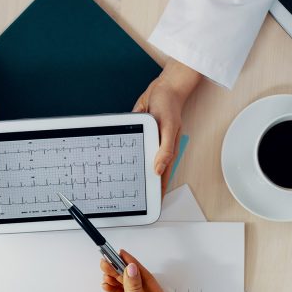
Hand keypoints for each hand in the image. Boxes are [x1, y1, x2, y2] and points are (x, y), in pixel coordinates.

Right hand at [100, 252, 172, 291]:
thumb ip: (133, 289)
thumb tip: (132, 269)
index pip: (146, 278)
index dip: (133, 264)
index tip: (122, 254)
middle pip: (135, 280)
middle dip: (120, 270)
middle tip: (108, 261)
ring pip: (126, 286)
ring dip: (115, 278)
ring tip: (104, 271)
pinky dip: (113, 288)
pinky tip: (106, 284)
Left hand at [133, 59, 200, 195]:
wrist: (164, 87)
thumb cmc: (170, 105)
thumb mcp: (169, 128)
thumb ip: (165, 149)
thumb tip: (159, 169)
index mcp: (167, 151)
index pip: (163, 176)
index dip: (159, 192)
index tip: (154, 205)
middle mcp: (158, 148)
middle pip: (150, 172)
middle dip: (145, 186)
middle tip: (136, 201)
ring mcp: (149, 141)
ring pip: (140, 160)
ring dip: (134, 171)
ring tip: (126, 186)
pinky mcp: (140, 132)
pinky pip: (133, 145)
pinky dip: (128, 153)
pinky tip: (121, 160)